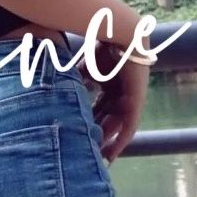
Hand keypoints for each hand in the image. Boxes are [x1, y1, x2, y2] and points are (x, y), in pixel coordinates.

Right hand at [77, 40, 149, 163]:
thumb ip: (76, 80)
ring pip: (119, 126)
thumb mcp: (84, 69)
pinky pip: (130, 125)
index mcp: (108, 84)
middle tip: (87, 155)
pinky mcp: (138, 101)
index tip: (76, 136)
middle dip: (97, 136)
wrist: (120, 35)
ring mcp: (131, 98)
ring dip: (109, 143)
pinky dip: (120, 140)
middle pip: (107, 119)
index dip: (88, 122)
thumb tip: (58, 90)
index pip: (97, 108)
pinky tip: (111, 153)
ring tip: (98, 160)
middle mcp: (120, 93)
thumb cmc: (101, 48)